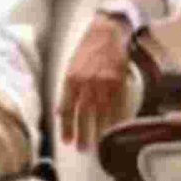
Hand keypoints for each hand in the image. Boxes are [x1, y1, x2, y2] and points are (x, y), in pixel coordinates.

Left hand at [57, 13, 133, 149]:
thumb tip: (60, 112)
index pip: (67, 108)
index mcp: (71, 79)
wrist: (107, 31)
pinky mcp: (120, 82)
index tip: (66, 141)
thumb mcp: (71, 67)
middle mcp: (86, 82)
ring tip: (99, 146)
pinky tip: (117, 131)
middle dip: (82, 134)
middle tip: (82, 149)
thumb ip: (67, 89)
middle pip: (83, 114)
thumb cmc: (88, 50)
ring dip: (99, 132)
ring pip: (100, 113)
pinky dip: (118, 121)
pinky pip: (119, 106)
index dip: (66, 127)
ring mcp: (104, 83)